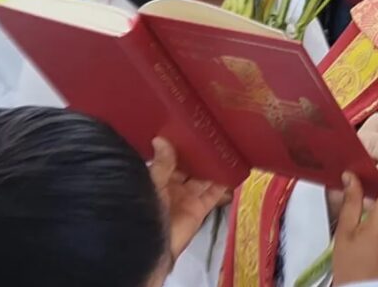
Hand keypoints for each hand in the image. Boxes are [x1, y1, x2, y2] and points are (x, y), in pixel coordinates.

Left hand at [148, 138, 228, 260]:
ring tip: (225, 149)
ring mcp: (187, 198)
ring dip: (213, 167)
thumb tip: (161, 139)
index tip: (188, 132)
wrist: (153, 246)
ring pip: (204, 178)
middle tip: (210, 137)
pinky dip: (224, 184)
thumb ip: (161, 164)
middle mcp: (172, 188)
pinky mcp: (200, 208)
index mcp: (157, 180)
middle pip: (189, 168)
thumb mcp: (152, 184)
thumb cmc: (145, 213)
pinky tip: (232, 170)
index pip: (169, 160)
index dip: (178, 148)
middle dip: (198, 156)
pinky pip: (214, 193)